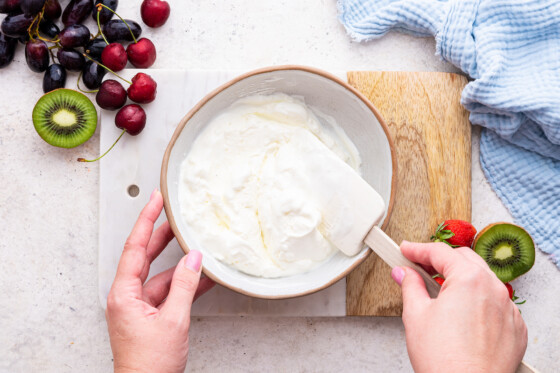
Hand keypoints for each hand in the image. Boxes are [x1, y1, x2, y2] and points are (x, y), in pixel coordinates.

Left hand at [106, 189, 214, 372]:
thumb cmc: (150, 364)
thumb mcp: (173, 320)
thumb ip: (185, 286)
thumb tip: (194, 259)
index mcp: (123, 294)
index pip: (134, 248)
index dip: (146, 220)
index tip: (155, 200)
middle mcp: (127, 297)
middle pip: (145, 256)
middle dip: (161, 235)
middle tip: (174, 214)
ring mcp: (138, 307)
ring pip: (160, 275)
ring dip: (180, 265)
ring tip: (198, 248)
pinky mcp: (150, 316)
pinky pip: (168, 293)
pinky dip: (184, 285)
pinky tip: (202, 278)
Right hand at [392, 241, 526, 372]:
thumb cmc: (445, 360)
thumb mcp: (416, 315)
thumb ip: (410, 286)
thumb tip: (404, 274)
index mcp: (469, 280)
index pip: (440, 252)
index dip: (417, 249)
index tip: (406, 250)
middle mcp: (494, 289)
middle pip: (464, 260)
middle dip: (440, 260)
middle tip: (417, 267)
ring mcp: (507, 309)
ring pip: (481, 280)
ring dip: (460, 279)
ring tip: (438, 291)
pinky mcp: (513, 327)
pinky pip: (494, 302)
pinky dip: (477, 299)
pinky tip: (460, 312)